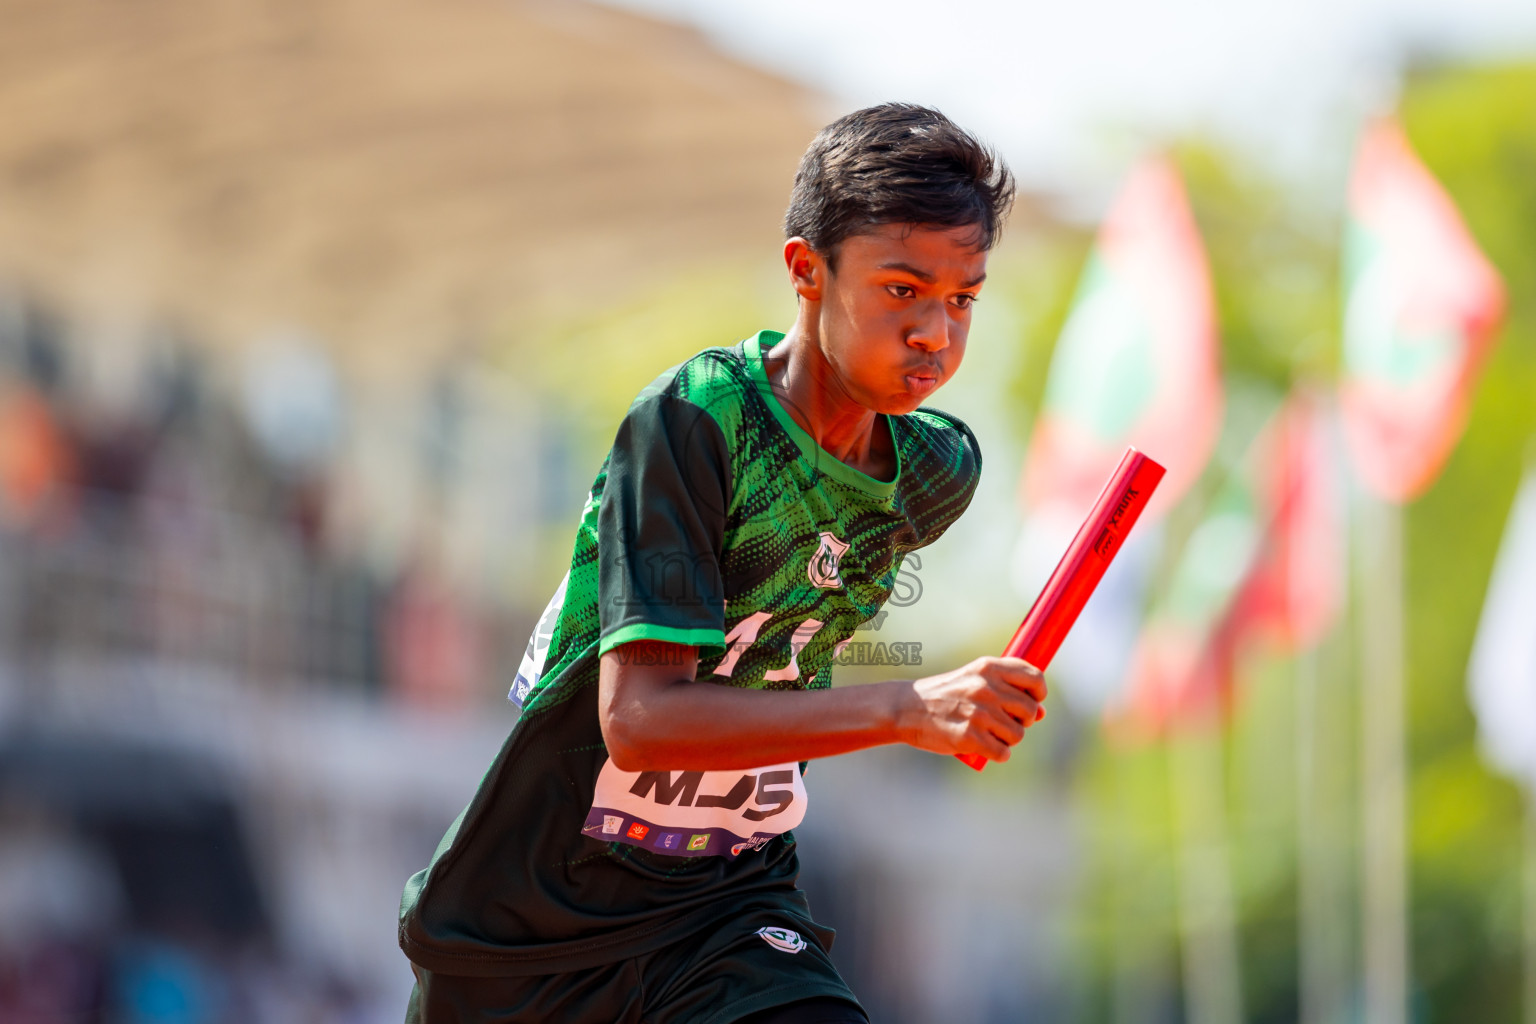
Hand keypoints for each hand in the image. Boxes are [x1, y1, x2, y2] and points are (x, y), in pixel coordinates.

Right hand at [896, 656, 1046, 763]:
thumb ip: (1006, 689)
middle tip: (1001, 722)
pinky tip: (982, 747)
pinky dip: (996, 754)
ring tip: (986, 733)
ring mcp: (979, 713)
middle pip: (1030, 711)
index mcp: (988, 668)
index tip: (1032, 701)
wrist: (907, 709)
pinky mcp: (971, 738)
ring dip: (1007, 739)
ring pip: (1018, 735)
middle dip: (1022, 721)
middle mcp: (986, 688)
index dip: (1039, 693)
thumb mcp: (973, 679)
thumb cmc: (944, 695)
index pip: (1035, 678)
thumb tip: (1042, 712)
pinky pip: (1003, 753)